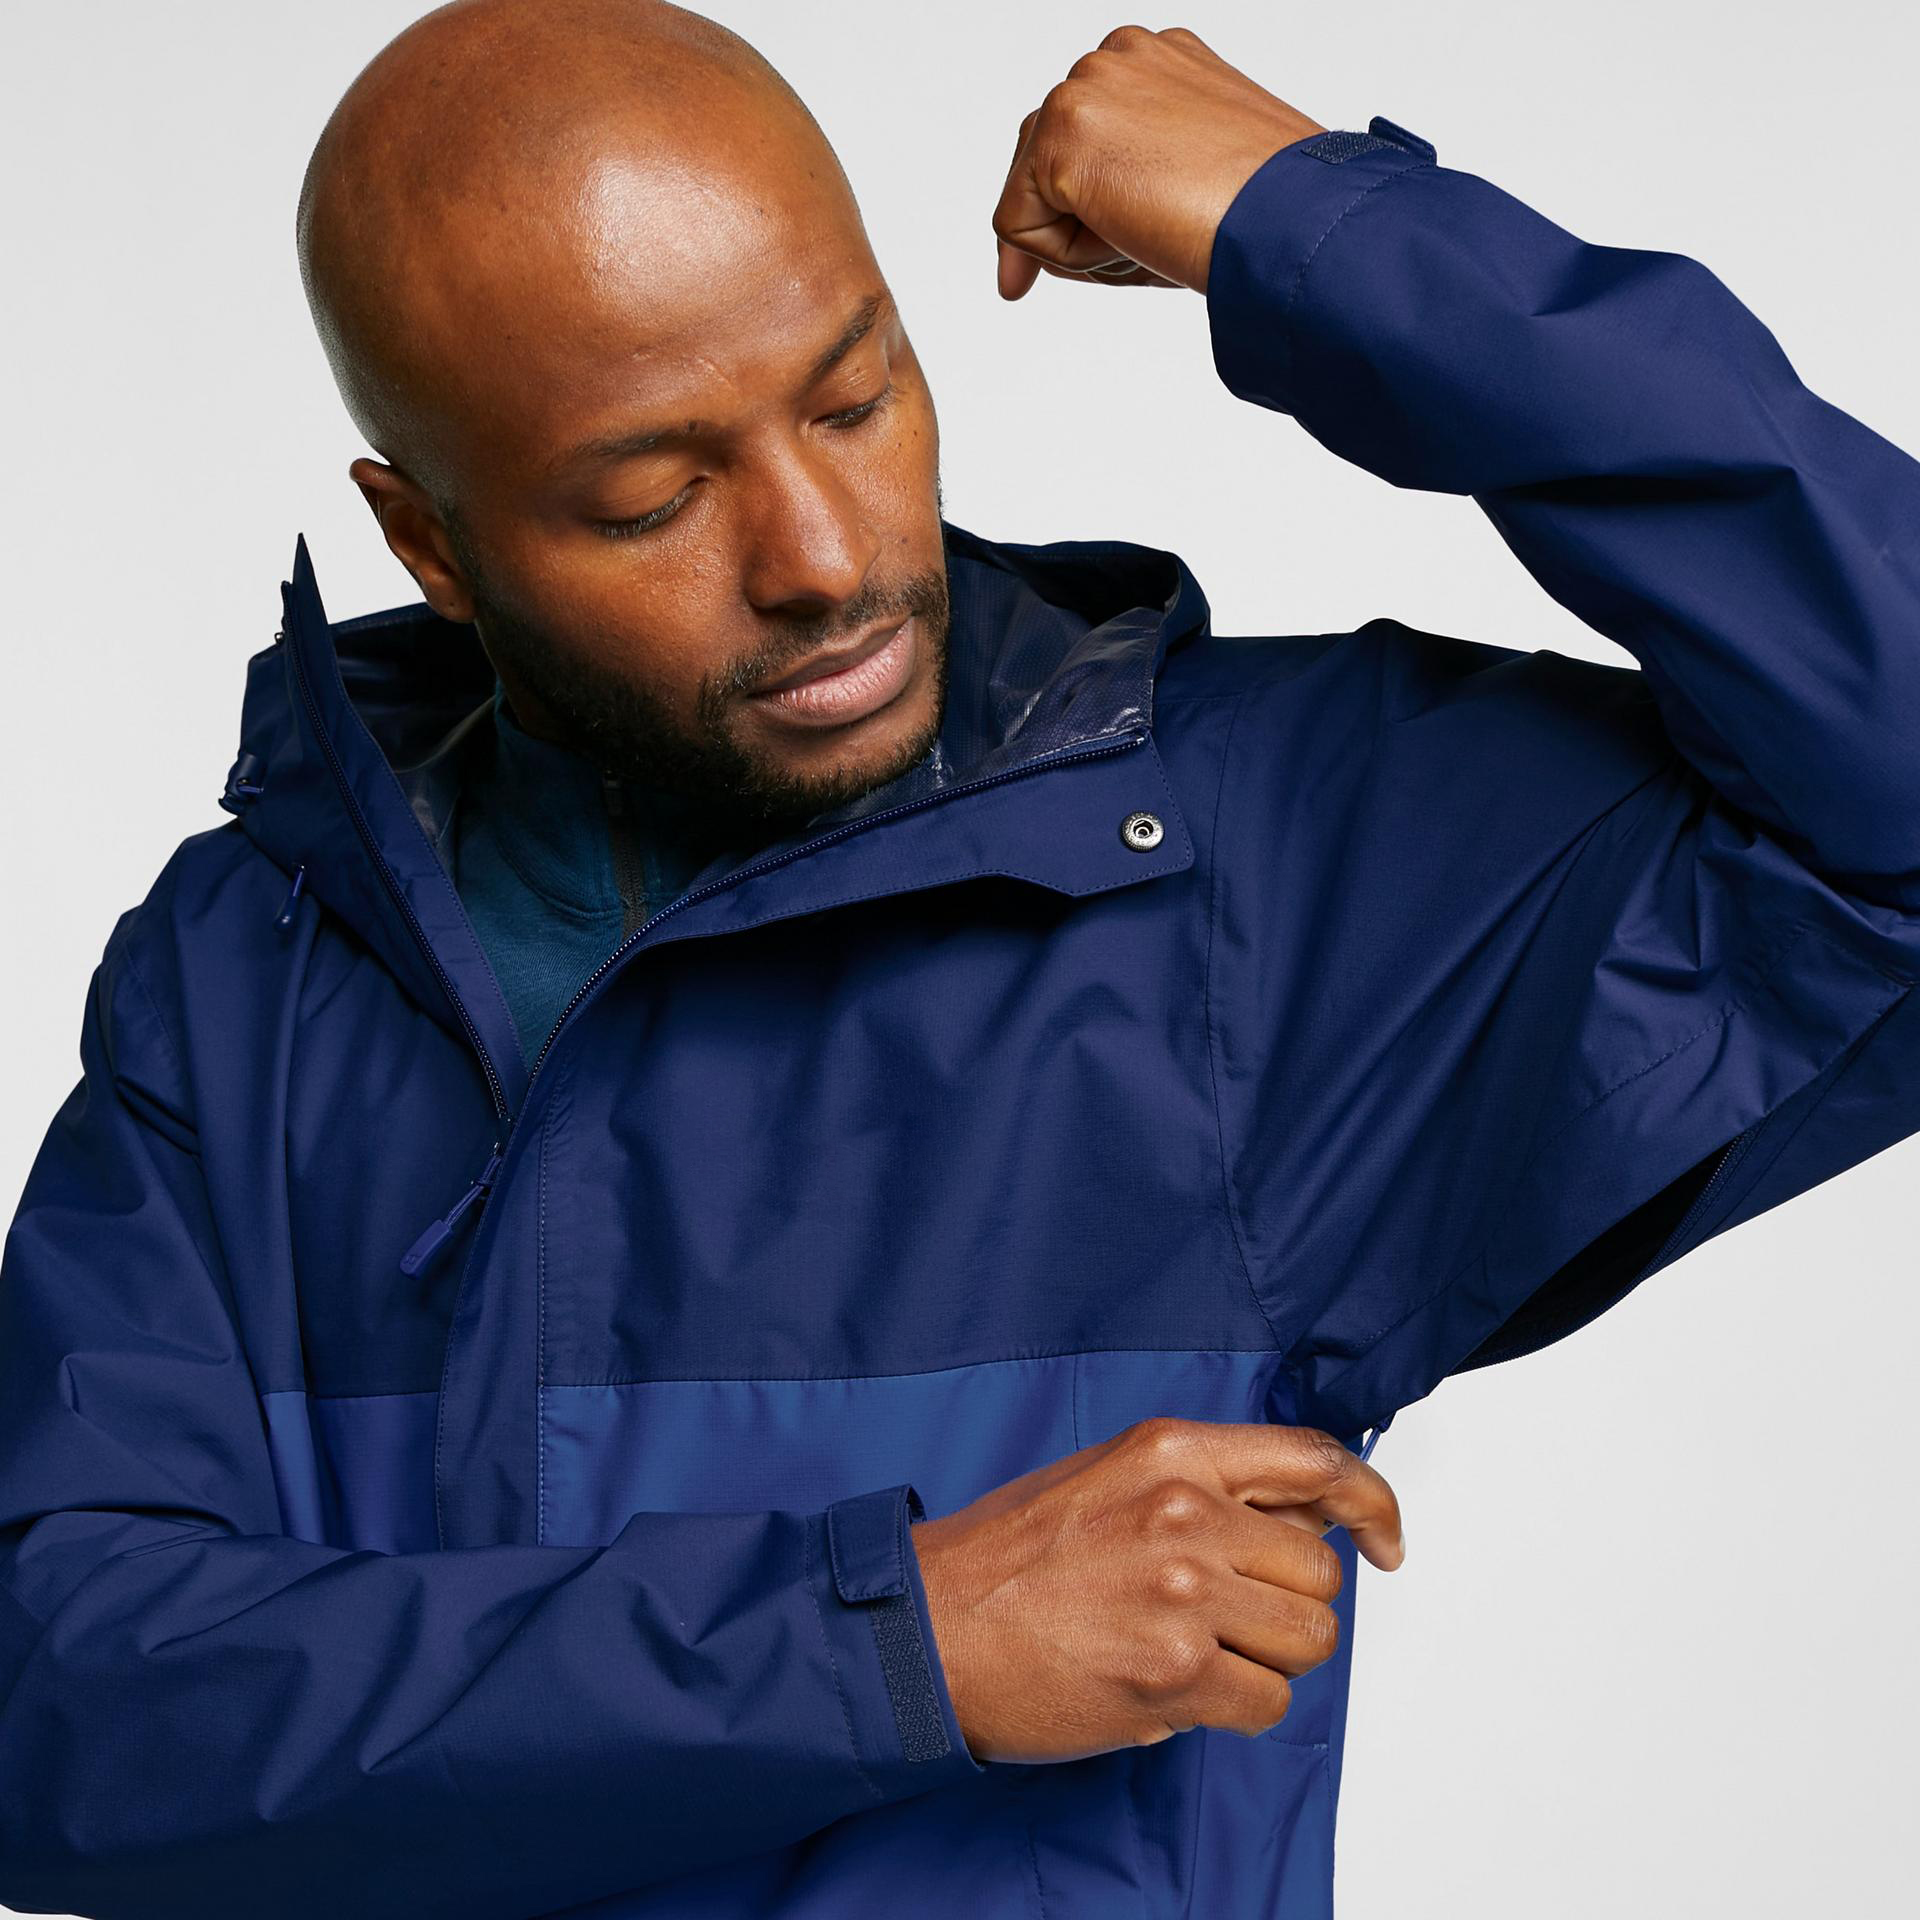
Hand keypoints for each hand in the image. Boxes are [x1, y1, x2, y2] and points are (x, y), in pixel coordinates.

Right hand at [911, 1415, 1403, 1763]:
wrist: (930, 1626)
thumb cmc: (1010, 1555)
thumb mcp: (1110, 1476)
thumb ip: (1204, 1485)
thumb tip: (1296, 1517)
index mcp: (1172, 1451)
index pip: (1316, 1461)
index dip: (1371, 1503)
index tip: (1385, 1540)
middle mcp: (1186, 1511)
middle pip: (1318, 1569)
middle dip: (1284, 1601)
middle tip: (1224, 1616)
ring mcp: (1183, 1591)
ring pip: (1307, 1640)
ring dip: (1265, 1658)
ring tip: (1195, 1651)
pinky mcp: (1174, 1671)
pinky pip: (1268, 1703)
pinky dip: (1237, 1708)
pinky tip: (1177, 1690)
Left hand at [991, 25, 1322, 299]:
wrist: (1291, 217)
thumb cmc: (1265, 215)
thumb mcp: (1194, 181)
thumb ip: (1130, 182)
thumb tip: (1044, 248)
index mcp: (1159, 60)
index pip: (1085, 135)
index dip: (1088, 202)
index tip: (1139, 229)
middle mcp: (1117, 57)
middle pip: (1042, 160)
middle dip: (1079, 223)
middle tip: (1156, 240)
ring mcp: (1085, 87)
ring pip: (1033, 197)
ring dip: (1084, 242)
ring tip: (1159, 234)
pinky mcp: (1060, 132)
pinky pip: (1019, 226)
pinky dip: (1067, 256)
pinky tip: (1134, 236)